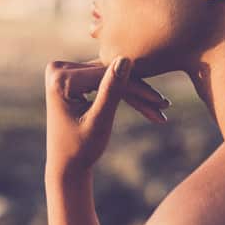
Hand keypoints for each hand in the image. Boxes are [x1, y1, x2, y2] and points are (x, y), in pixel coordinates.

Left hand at [44, 56, 169, 177]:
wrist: (66, 165)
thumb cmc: (80, 149)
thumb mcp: (99, 121)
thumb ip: (111, 91)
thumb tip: (125, 60)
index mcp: (60, 79)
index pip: (106, 76)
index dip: (135, 88)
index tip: (160, 101)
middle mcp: (59, 69)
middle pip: (108, 75)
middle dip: (138, 92)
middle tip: (165, 106)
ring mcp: (65, 71)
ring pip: (110, 77)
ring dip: (135, 93)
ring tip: (161, 108)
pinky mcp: (74, 75)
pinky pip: (105, 80)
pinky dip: (124, 93)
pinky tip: (149, 104)